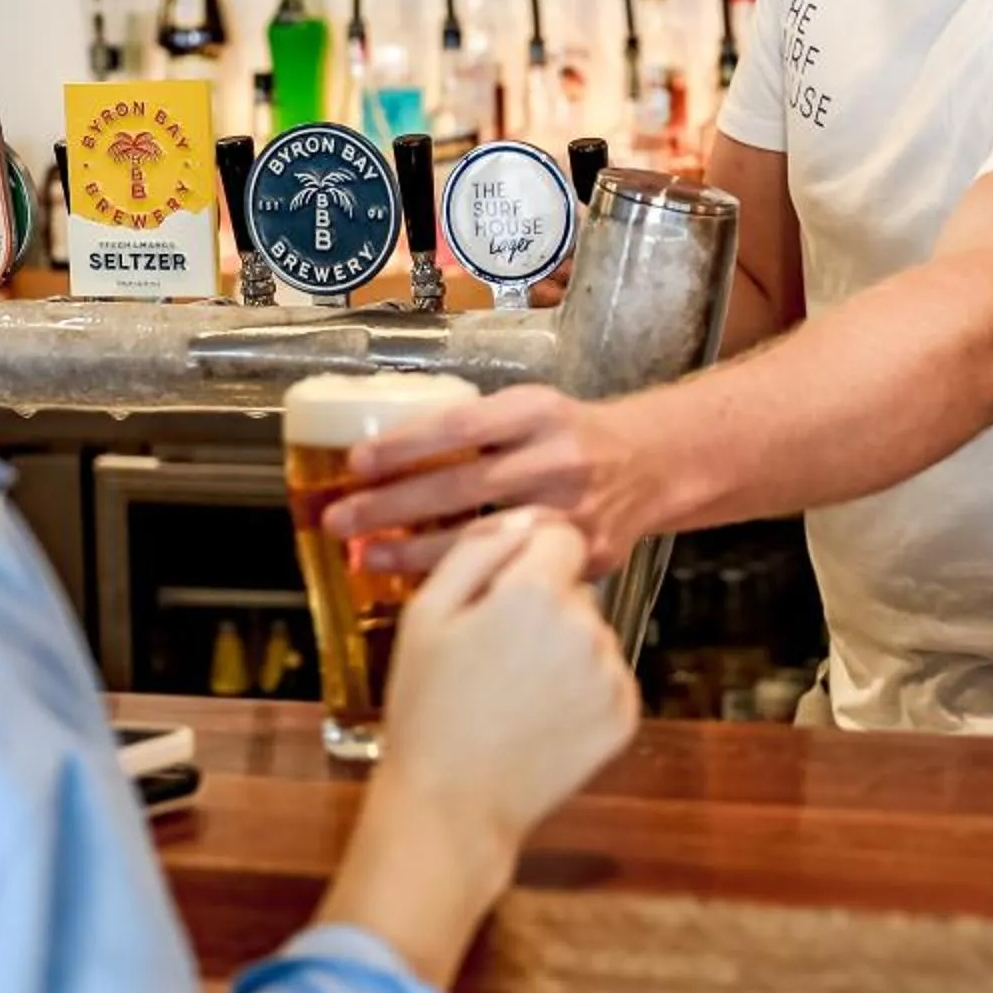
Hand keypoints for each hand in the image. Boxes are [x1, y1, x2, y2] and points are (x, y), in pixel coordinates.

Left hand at [320, 383, 660, 576]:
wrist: (652, 465)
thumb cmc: (572, 436)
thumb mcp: (532, 410)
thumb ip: (476, 430)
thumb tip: (383, 456)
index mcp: (540, 412)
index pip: (461, 425)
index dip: (406, 444)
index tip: (356, 461)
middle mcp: (559, 459)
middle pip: (463, 484)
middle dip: (392, 505)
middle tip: (339, 518)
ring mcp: (574, 512)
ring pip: (482, 537)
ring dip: (414, 552)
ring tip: (364, 556)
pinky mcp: (584, 556)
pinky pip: (511, 570)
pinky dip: (462, 576)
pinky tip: (421, 581)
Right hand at [380, 508, 640, 845]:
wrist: (451, 808)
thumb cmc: (428, 709)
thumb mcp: (426, 613)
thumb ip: (478, 549)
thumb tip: (522, 515)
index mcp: (536, 593)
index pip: (561, 535)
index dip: (529, 558)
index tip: (502, 589)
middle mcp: (587, 626)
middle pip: (576, 588)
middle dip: (544, 607)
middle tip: (494, 655)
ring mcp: (612, 673)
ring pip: (592, 633)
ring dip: (562, 650)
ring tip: (512, 694)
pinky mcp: (626, 714)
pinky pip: (606, 677)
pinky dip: (580, 690)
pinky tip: (538, 717)